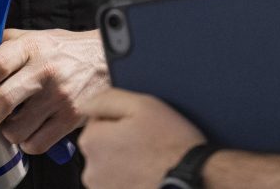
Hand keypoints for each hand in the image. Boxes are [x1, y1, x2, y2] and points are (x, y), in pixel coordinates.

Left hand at [0, 27, 107, 153]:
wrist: (105, 60)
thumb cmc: (62, 50)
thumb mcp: (31, 36)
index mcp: (31, 46)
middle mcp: (45, 70)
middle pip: (2, 102)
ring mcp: (60, 97)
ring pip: (16, 130)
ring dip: (5, 131)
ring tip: (12, 119)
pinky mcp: (71, 119)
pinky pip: (35, 144)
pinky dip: (26, 142)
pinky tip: (30, 127)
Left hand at [79, 88, 204, 188]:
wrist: (194, 180)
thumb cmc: (170, 143)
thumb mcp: (141, 105)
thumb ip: (106, 99)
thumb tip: (85, 105)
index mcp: (91, 142)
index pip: (97, 121)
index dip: (120, 120)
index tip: (139, 126)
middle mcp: (90, 171)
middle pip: (102, 146)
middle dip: (119, 142)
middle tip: (146, 144)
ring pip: (111, 168)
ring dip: (125, 163)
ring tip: (149, 162)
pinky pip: (120, 185)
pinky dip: (131, 181)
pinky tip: (148, 176)